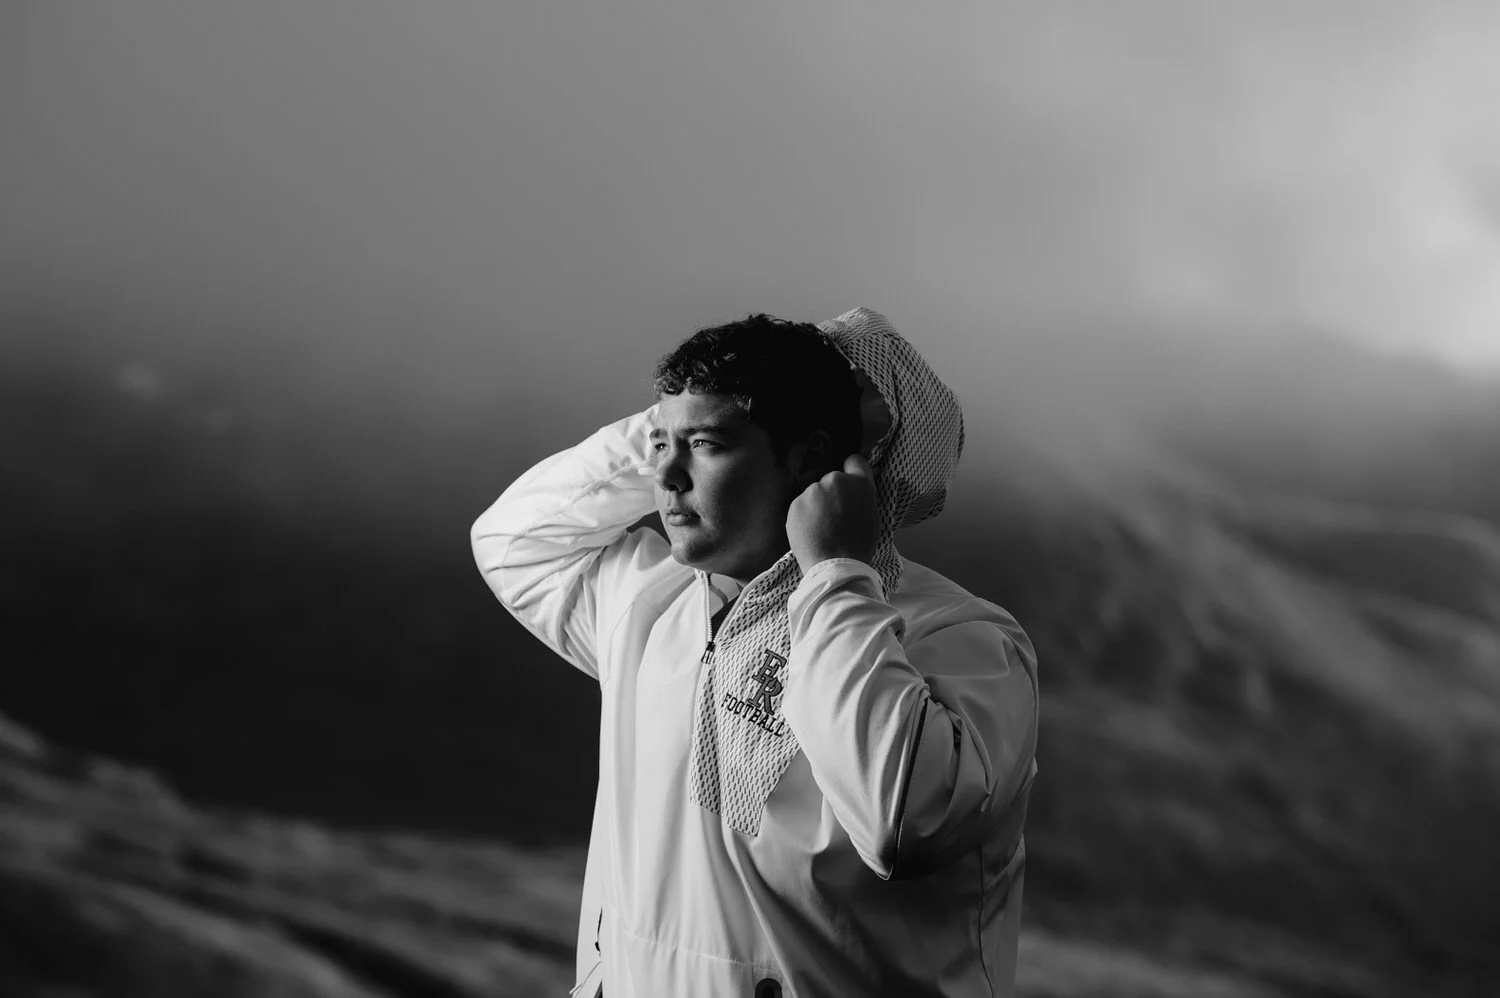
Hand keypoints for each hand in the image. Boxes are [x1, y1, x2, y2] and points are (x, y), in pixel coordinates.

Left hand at [787, 455, 878, 574]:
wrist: (835, 565)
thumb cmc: (859, 545)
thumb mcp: (872, 516)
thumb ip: (861, 498)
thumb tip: (855, 491)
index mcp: (859, 483)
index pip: (855, 461)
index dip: (852, 471)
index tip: (849, 485)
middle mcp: (835, 480)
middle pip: (832, 481)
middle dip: (833, 494)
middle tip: (835, 518)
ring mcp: (813, 490)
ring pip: (815, 494)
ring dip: (817, 506)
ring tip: (821, 529)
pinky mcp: (795, 503)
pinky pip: (801, 507)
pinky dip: (804, 517)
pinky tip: (810, 533)